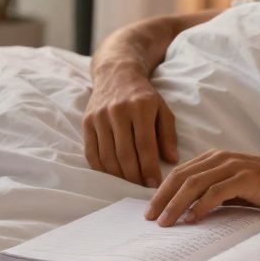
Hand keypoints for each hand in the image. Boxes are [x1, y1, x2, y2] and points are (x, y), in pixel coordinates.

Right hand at [82, 68, 177, 185]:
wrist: (116, 73)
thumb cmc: (143, 95)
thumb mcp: (162, 109)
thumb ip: (168, 135)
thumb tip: (172, 160)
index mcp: (141, 107)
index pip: (145, 145)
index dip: (150, 168)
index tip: (155, 184)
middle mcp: (118, 111)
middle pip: (125, 154)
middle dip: (134, 176)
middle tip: (142, 186)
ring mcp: (100, 116)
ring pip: (107, 156)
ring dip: (119, 175)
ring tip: (129, 182)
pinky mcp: (87, 121)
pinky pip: (92, 153)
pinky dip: (102, 168)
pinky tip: (113, 174)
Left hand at [144, 149, 259, 225]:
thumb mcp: (234, 187)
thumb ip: (213, 192)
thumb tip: (187, 211)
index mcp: (215, 158)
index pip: (180, 173)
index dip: (162, 191)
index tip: (150, 210)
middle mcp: (220, 158)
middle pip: (182, 177)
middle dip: (163, 199)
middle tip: (151, 218)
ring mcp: (233, 166)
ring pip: (194, 184)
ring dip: (177, 204)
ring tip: (167, 222)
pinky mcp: (245, 178)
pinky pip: (216, 192)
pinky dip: (201, 206)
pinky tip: (193, 219)